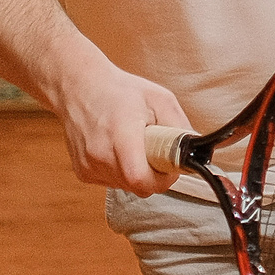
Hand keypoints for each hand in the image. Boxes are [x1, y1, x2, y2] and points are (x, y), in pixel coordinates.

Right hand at [51, 60, 189, 195]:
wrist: (79, 87)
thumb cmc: (120, 91)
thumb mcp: (160, 99)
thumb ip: (180, 127)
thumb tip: (195, 151)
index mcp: (121, 135)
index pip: (140, 179)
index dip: (162, 178)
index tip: (169, 166)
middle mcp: (100, 154)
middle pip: (138, 186)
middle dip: (153, 175)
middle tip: (154, 151)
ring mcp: (89, 166)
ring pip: (126, 186)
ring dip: (137, 173)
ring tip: (133, 146)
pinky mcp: (83, 173)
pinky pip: (112, 182)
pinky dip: (121, 172)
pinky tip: (117, 150)